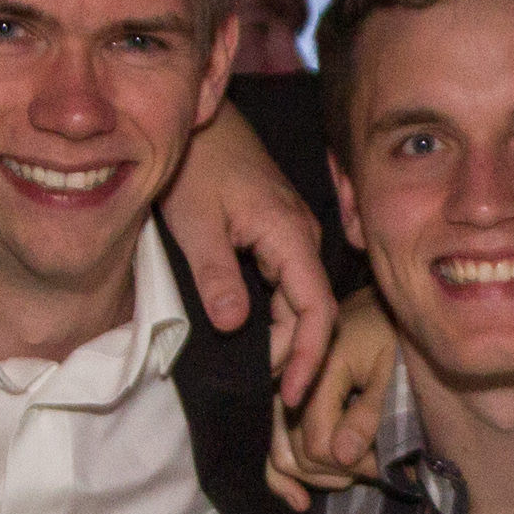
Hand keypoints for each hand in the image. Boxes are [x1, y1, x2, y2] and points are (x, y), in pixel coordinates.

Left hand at [158, 104, 333, 403]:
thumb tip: (233, 325)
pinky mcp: (277, 232)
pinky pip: (285, 283)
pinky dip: (274, 315)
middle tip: (263, 393)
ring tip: (257, 373)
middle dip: (292, 356)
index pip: (317, 310)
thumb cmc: (196, 162)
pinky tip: (253, 336)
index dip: (308, 357)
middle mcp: (302, 236)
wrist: (200, 118)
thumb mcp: (196, 222)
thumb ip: (216, 274)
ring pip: (298, 299)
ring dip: (282, 337)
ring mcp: (292, 233)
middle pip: (311, 311)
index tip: (290, 395)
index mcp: (290, 235)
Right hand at [269, 288, 399, 512]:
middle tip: (369, 469)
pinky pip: (271, 447)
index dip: (351, 464)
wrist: (377, 311)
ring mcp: (279, 393)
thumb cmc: (393, 338)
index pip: (316, 441)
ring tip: (347, 477)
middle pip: (295, 452)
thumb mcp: (392, 371)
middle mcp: (288, 382)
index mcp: (316, 367)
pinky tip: (299, 502)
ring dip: (314, 477)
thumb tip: (342, 457)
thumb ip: (368, 413)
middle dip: (334, 471)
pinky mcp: (279, 403)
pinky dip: (283, 479)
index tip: (382, 464)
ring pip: (280, 456)